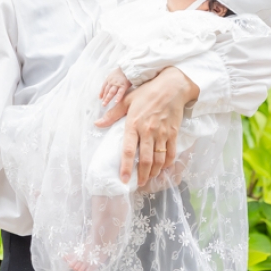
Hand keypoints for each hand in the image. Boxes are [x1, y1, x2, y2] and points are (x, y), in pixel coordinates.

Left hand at [94, 66, 199, 186]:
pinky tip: (163, 168)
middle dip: (142, 175)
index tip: (124, 179)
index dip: (126, 167)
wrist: (172, 86)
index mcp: (134, 124)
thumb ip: (112, 114)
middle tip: (139, 184)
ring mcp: (162, 133)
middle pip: (146, 159)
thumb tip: (97, 123)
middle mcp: (148, 131)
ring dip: (154, 172)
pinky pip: (171, 152)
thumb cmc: (148, 92)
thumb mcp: (127, 100)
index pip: (129, 150)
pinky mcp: (173, 133)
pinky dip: (167, 163)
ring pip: (159, 159)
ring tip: (149, 178)